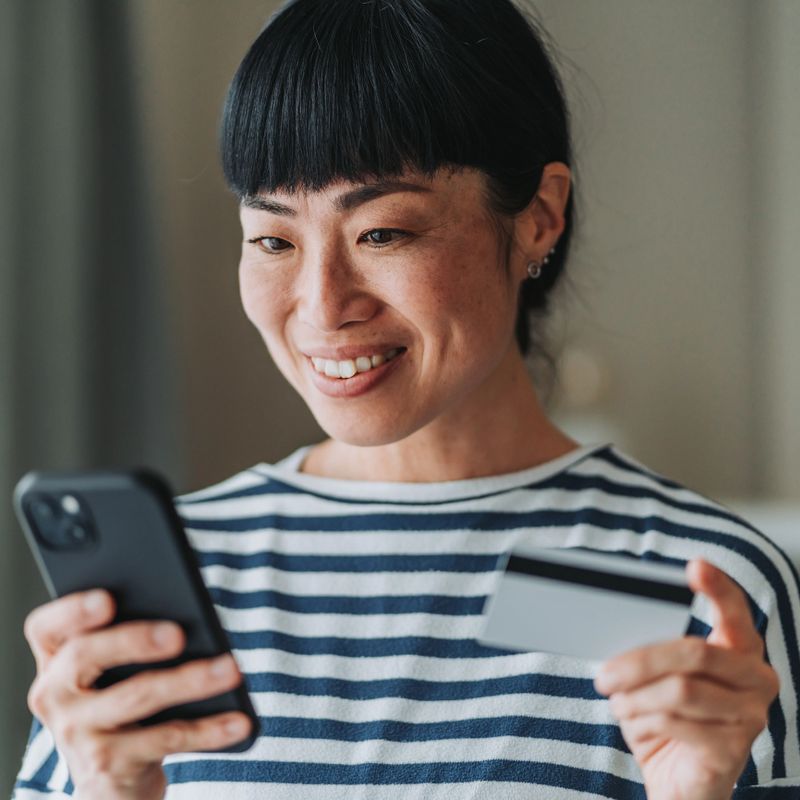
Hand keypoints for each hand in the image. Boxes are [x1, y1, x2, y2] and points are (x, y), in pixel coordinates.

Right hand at [24, 589, 252, 799]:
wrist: (112, 782)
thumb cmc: (123, 706)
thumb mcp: (115, 672)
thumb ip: (133, 638)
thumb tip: (186, 616)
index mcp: (56, 659)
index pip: (45, 626)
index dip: (72, 610)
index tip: (108, 598)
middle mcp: (55, 694)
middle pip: (85, 655)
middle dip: (133, 639)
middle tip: (177, 634)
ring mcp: (77, 733)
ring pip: (136, 696)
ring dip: (189, 680)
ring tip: (231, 668)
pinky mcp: (108, 765)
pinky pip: (166, 739)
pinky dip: (209, 729)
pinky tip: (239, 721)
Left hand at [594, 559, 779, 799]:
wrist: (677, 781)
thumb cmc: (665, 718)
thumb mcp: (657, 677)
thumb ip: (653, 650)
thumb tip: (615, 625)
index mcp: (740, 650)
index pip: (735, 611)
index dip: (718, 587)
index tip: (695, 566)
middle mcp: (756, 678)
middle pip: (694, 652)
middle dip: (640, 661)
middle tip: (604, 673)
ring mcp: (751, 715)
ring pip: (680, 690)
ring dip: (636, 698)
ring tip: (619, 703)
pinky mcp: (734, 749)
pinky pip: (675, 723)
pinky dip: (644, 722)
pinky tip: (637, 726)